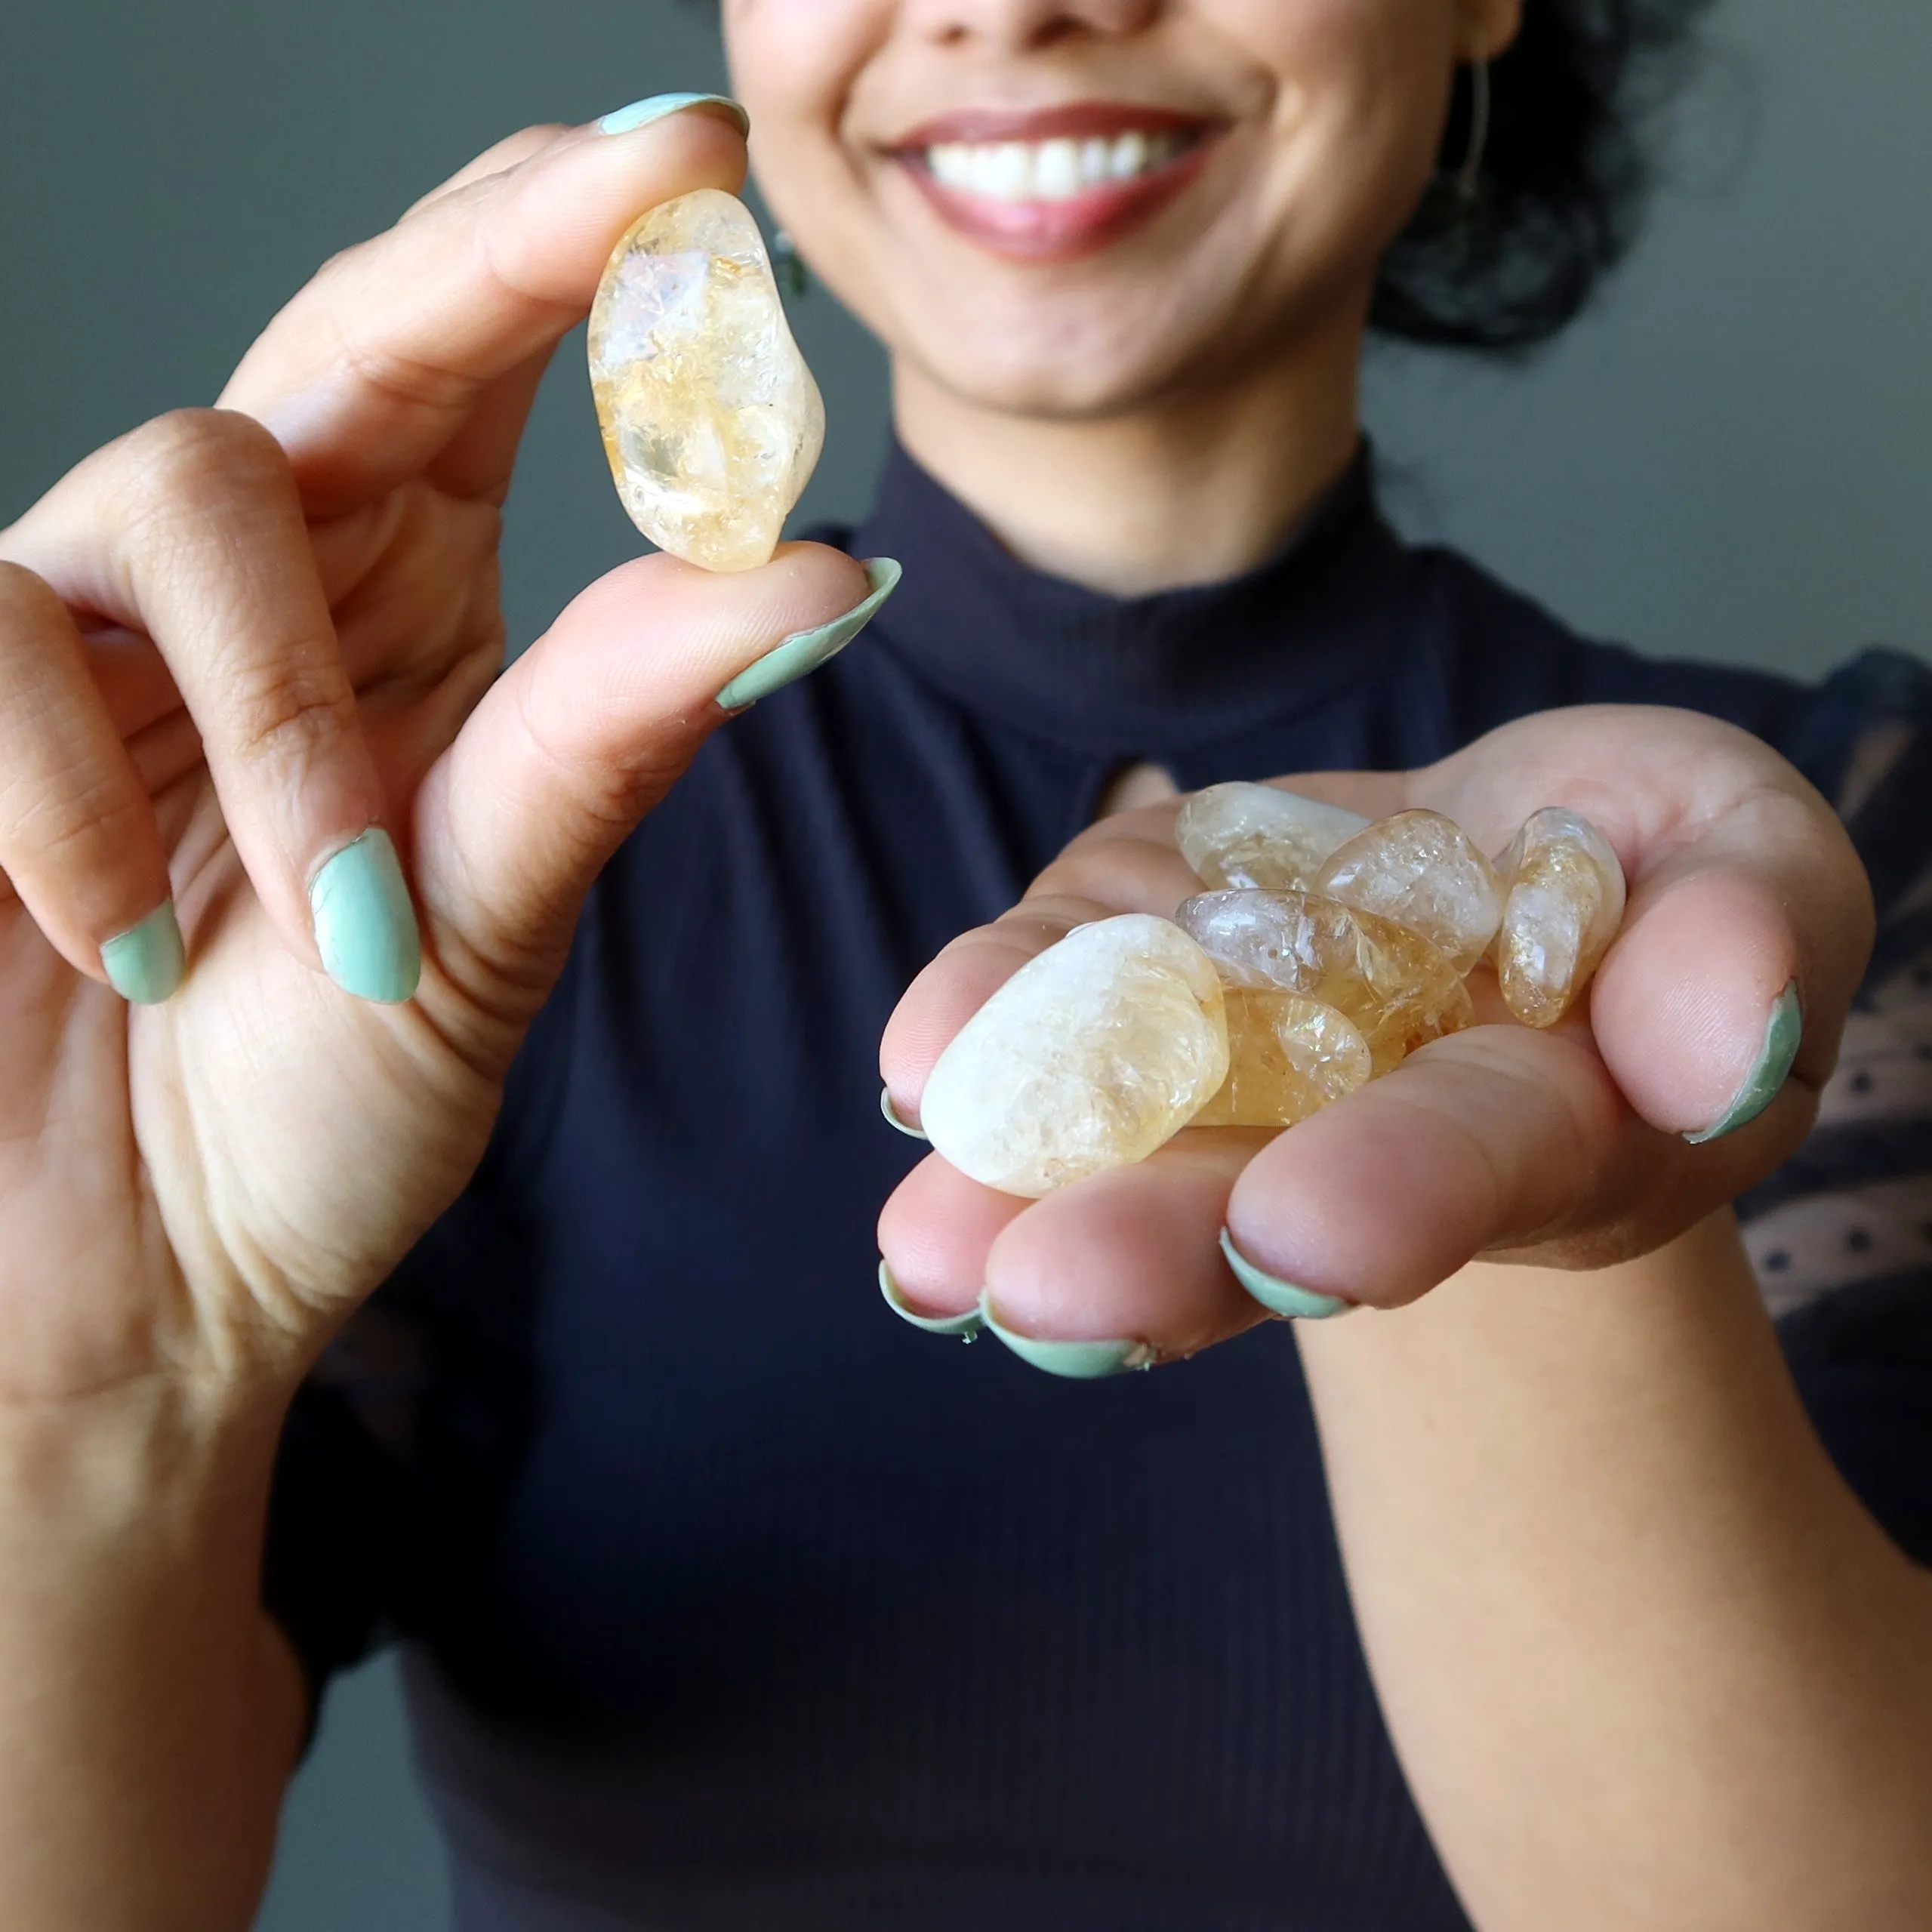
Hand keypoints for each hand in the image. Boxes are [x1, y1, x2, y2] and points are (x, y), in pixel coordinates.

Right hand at [0, 104, 870, 1407]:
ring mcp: (83, 627)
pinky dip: (71, 789)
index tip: (709, 158)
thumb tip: (824, 576)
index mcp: (406, 616)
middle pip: (353, 337)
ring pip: (179, 483)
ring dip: (280, 709)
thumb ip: (615, 732)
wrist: (125, 1280)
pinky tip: (123, 937)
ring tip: (329, 912)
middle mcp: (257, 586)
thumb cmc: (308, 1114)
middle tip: (637, 178)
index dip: (583, 249)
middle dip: (492, 258)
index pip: (490, 379)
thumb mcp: (486, 918)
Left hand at [879, 707, 1873, 1361]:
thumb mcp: (1751, 868)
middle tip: (1039, 1292)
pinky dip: (989, 1021)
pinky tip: (924, 1059)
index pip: (1469, 1168)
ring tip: (925, 1243)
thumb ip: (1751, 941)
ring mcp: (1226, 1044)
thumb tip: (1724, 1031)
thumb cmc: (1667, 877)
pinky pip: (1055, 991)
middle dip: (1155, 1247)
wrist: (1524, 857)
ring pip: (1121, 1128)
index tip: (1303, 1231)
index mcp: (1541, 1132)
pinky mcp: (1136, 944)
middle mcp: (1356, 1127)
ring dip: (1019, 1183)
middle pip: (1253, 1204)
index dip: (1394, 1195)